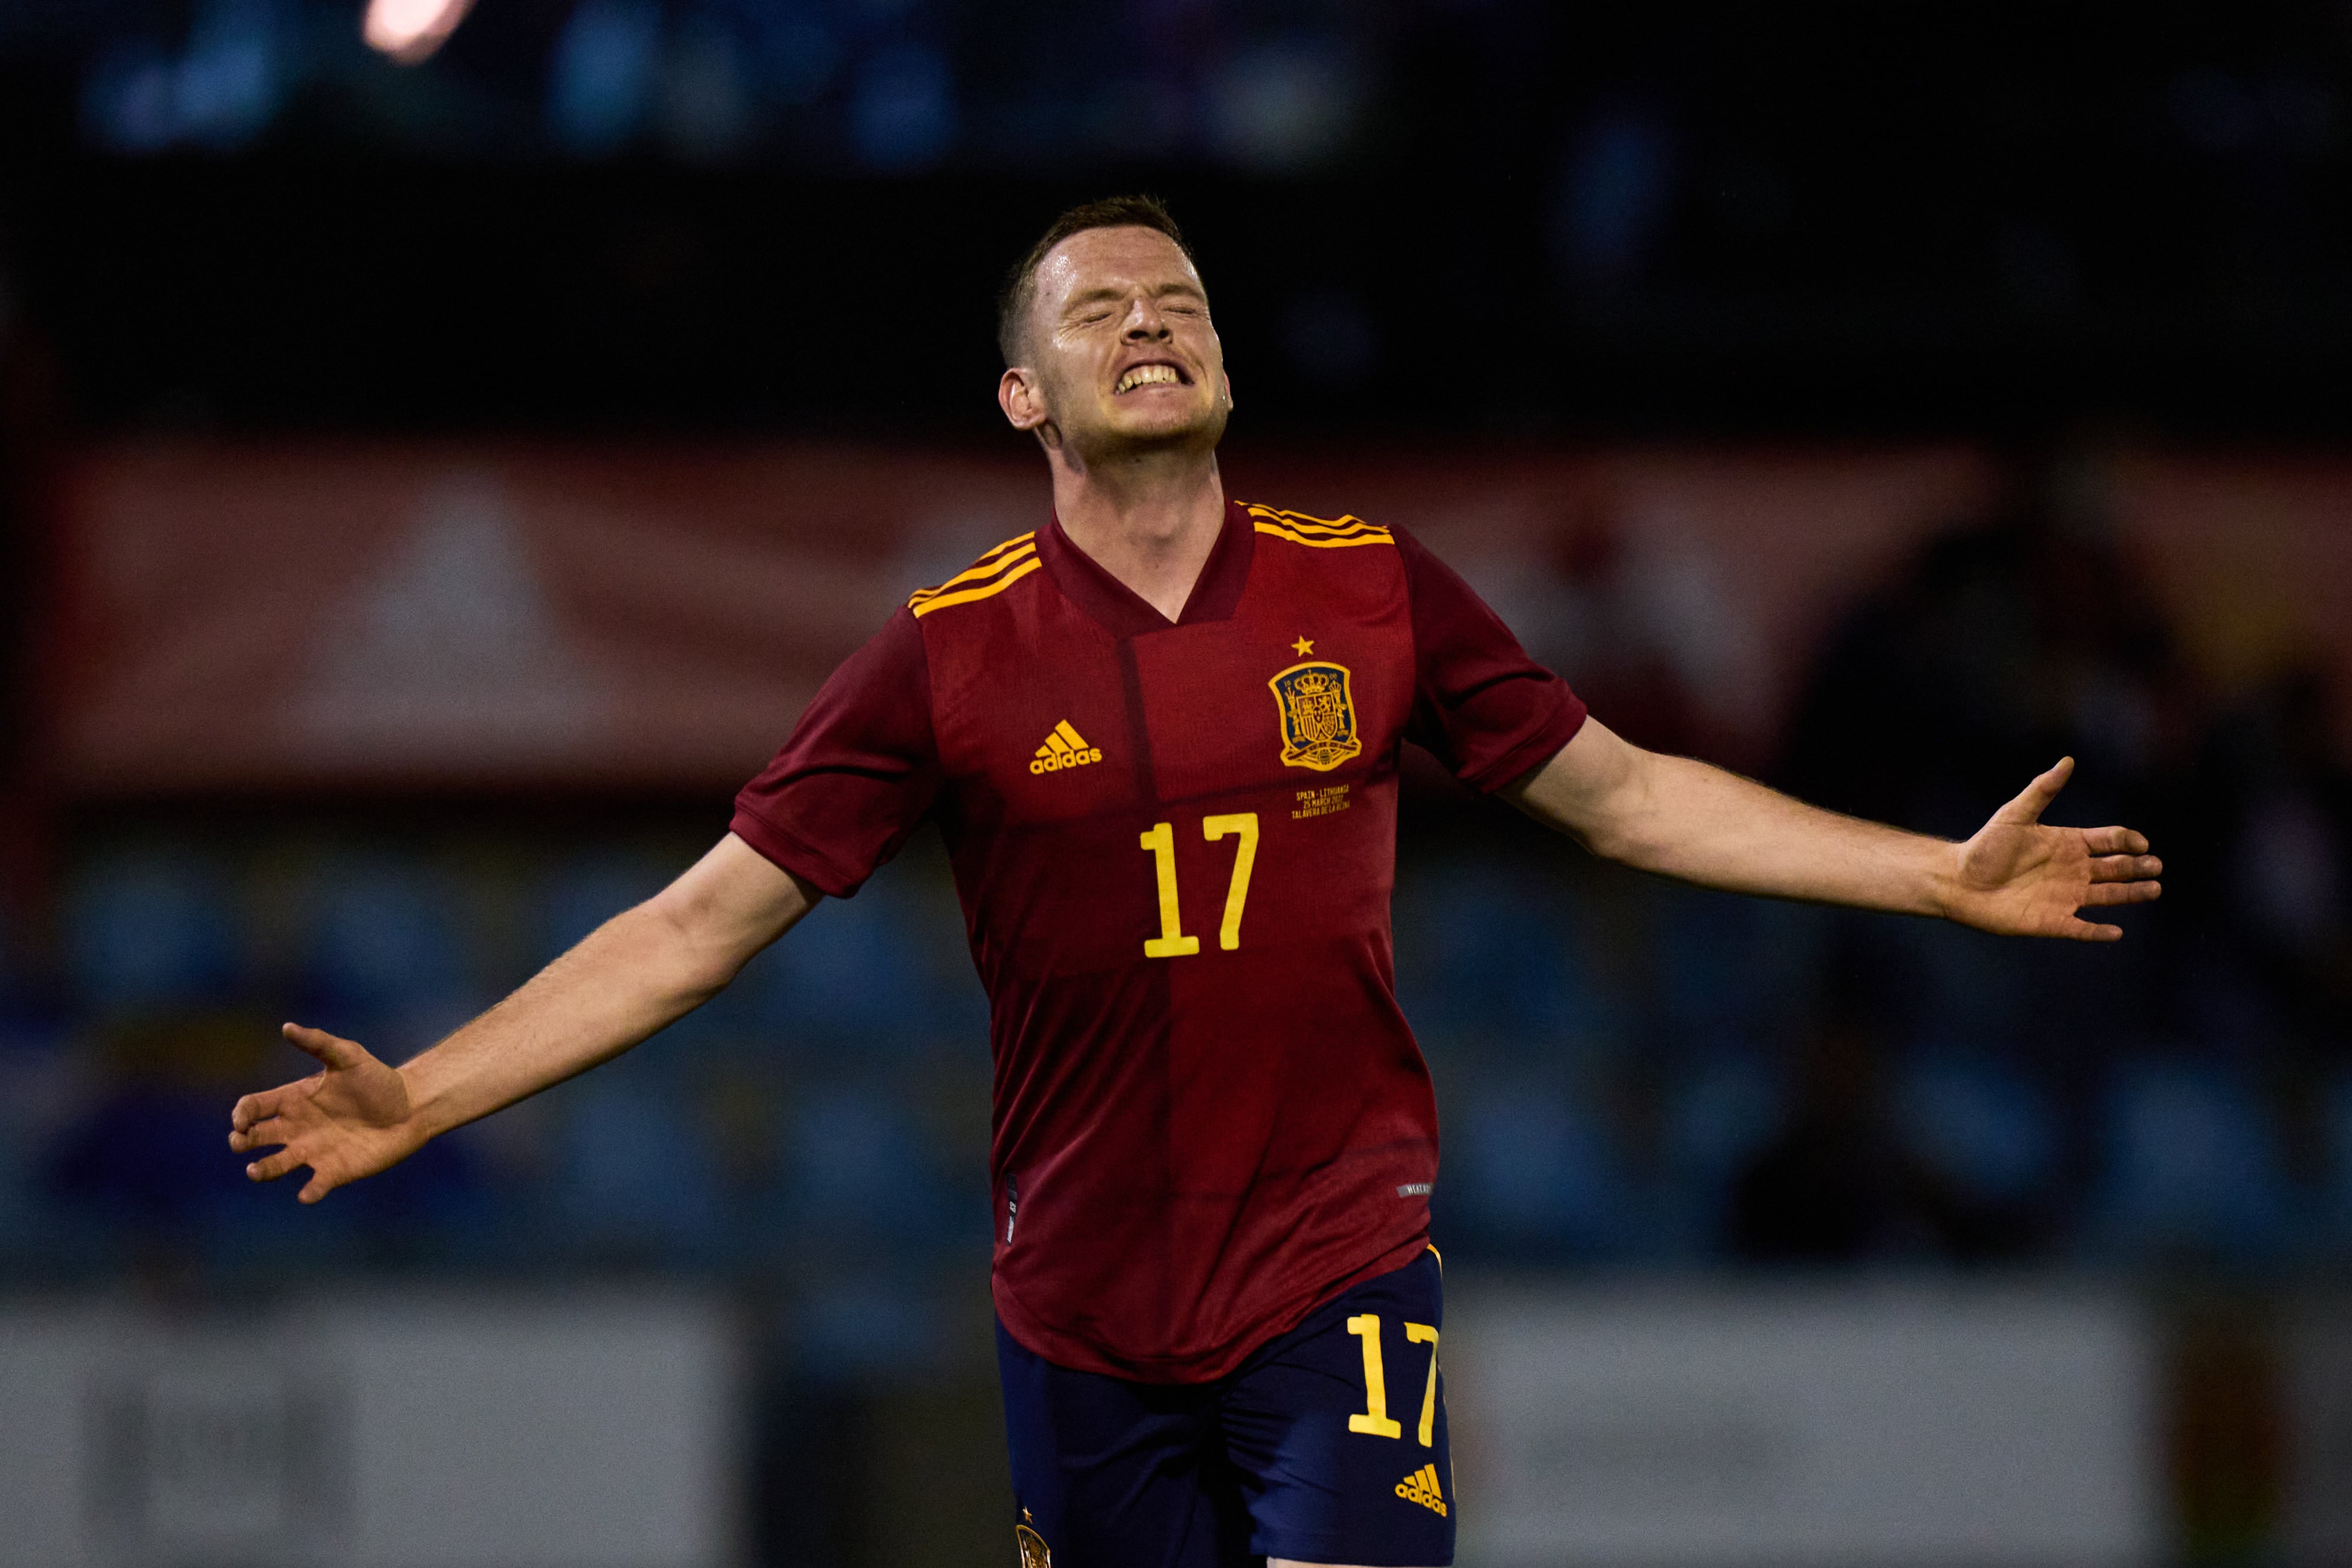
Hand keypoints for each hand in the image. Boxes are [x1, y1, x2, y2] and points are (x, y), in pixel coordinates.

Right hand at [228, 1024, 425, 1202]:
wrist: (412, 1106)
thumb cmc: (378, 1079)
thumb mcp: (348, 1056)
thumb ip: (318, 1043)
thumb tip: (287, 1027)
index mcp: (294, 1100)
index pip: (253, 1107)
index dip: (241, 1114)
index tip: (242, 1120)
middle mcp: (298, 1128)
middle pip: (255, 1137)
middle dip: (241, 1142)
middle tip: (240, 1142)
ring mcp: (314, 1151)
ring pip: (275, 1166)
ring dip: (262, 1170)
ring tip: (255, 1170)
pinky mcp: (335, 1171)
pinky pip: (315, 1186)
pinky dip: (308, 1192)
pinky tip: (307, 1193)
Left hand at [1945, 757, 2161, 940]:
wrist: (1958, 881)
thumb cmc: (1984, 847)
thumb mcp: (2015, 814)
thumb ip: (2042, 789)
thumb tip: (2067, 760)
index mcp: (2067, 844)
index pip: (2108, 840)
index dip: (2127, 840)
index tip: (2140, 843)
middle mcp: (2072, 870)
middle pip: (2115, 868)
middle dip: (2138, 867)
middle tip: (2156, 866)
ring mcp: (2064, 896)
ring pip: (2108, 896)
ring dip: (2131, 894)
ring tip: (2154, 889)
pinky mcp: (2052, 921)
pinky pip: (2081, 929)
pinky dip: (2099, 932)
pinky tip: (2116, 932)